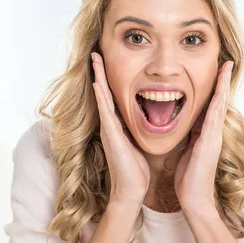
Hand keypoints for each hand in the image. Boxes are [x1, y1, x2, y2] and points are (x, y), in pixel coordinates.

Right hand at [91, 52, 150, 205]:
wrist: (131, 190)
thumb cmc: (136, 171)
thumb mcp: (138, 145)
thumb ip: (138, 132)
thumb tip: (148, 121)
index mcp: (119, 126)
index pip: (114, 97)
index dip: (110, 80)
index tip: (109, 62)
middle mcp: (111, 125)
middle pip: (104, 92)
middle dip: (100, 72)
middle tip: (97, 52)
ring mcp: (109, 129)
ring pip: (102, 97)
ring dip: (98, 77)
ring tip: (95, 59)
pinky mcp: (111, 135)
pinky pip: (105, 111)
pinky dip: (101, 96)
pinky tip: (98, 83)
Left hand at [174, 61, 232, 213]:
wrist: (194, 198)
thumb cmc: (189, 178)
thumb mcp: (187, 151)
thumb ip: (189, 137)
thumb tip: (183, 125)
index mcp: (205, 133)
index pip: (211, 105)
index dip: (214, 88)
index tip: (216, 71)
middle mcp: (213, 132)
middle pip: (219, 100)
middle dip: (223, 80)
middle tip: (227, 60)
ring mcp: (214, 136)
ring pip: (220, 104)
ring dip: (223, 85)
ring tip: (226, 66)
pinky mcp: (211, 141)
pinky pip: (215, 116)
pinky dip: (218, 100)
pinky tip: (220, 88)